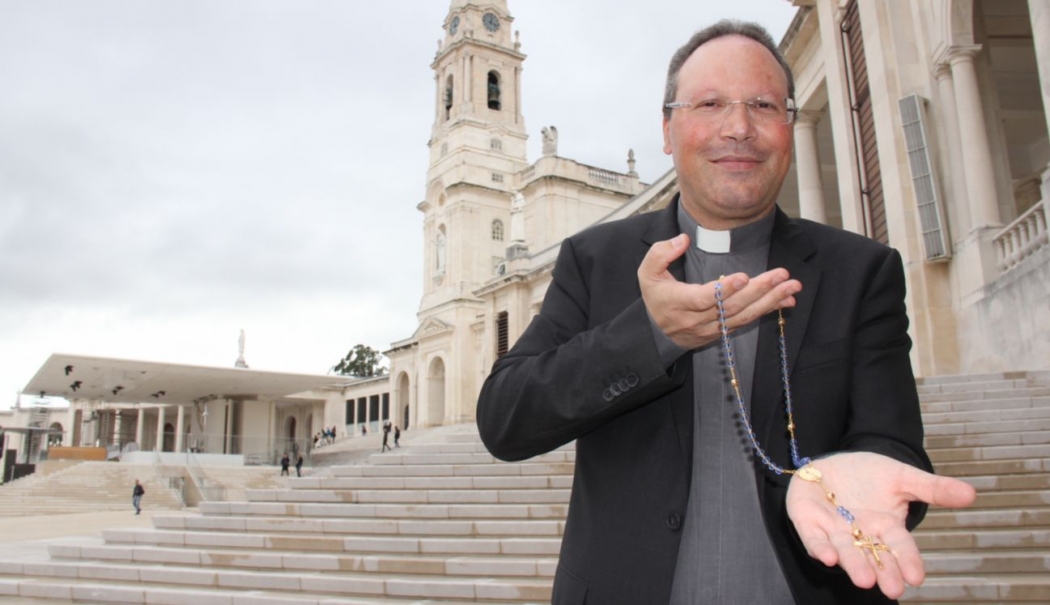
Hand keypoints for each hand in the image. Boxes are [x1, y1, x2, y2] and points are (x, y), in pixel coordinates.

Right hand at [638, 233, 801, 349]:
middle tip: (781, 275)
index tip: (743, 277)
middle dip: (759, 290)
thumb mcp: (647, 272)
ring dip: (771, 301)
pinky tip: (787, 300)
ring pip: (744, 315)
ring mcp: (712, 328)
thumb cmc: (656, 296)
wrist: (657, 333)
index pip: (704, 298)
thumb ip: (661, 253)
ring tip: (792, 286)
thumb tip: (684, 239)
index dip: (724, 289)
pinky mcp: (723, 331)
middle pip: (731, 306)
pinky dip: (768, 310)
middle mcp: (697, 319)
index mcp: (678, 303)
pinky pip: (748, 321)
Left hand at [786, 452, 976, 598]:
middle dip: (882, 572)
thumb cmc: (869, 475)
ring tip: (864, 579)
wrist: (833, 464)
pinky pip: (813, 539)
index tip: (917, 577)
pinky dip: (820, 548)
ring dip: (853, 565)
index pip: (900, 547)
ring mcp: (834, 530)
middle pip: (873, 556)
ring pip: (845, 551)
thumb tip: (972, 494)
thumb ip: (934, 488)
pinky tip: (827, 557)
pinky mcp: (808, 522)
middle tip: (891, 589)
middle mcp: (860, 535)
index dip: (908, 561)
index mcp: (886, 527)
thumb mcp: (903, 477)